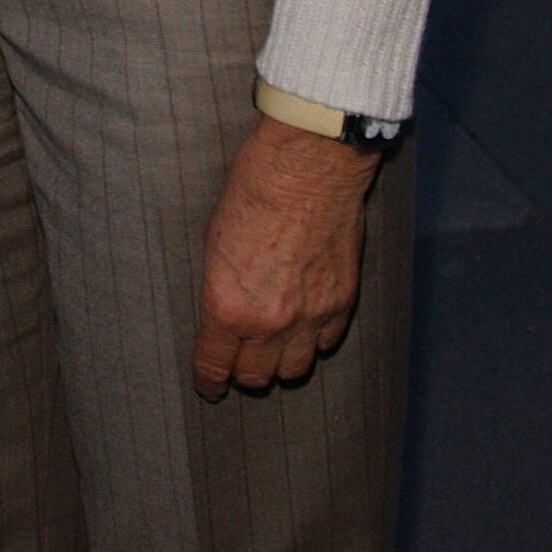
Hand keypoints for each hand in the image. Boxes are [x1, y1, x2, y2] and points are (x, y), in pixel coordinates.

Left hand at [190, 112, 376, 399]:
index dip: (210, 381)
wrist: (306, 165)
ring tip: (274, 349)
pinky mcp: (342, 301)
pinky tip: (306, 327)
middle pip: (256, 375)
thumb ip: (221, 291)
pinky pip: (327, 342)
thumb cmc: (250, 191)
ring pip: (295, 369)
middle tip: (240, 361)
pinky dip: (315, 339)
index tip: (210, 386)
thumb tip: (225, 316)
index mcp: (227, 307)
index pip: (214, 367)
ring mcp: (310, 316)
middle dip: (244, 372)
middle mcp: (269, 323)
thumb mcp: (213, 243)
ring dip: (282, 362)